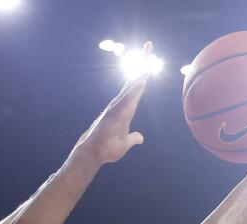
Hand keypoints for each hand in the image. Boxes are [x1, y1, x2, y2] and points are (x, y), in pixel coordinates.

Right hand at [73, 42, 150, 165]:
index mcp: (127, 109)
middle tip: (149, 45)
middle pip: (135, 80)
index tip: (151, 60)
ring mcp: (117, 107)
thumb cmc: (108, 148)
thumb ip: (133, 138)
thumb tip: (140, 138)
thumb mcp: (126, 143)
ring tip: (148, 58)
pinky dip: (133, 90)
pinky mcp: (113, 114)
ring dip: (140, 72)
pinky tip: (142, 81)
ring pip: (131, 87)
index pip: (138, 88)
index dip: (145, 73)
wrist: (95, 154)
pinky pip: (125, 100)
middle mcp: (122, 104)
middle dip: (142, 63)